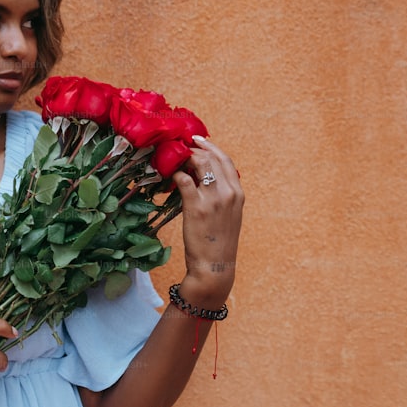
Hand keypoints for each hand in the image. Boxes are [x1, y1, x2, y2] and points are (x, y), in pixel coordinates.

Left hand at [172, 136, 243, 306]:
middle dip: (195, 148)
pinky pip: (183, 181)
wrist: (214, 265)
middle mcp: (229, 192)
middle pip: (212, 158)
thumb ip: (221, 196)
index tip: (199, 141)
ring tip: (173, 158)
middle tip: (181, 146)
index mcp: (238, 193)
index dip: (211, 147)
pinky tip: (169, 176)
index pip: (226, 160)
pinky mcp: (196, 207)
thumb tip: (202, 178)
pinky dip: (175, 174)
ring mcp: (213, 199)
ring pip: (199, 164)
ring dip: (184, 157)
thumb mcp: (228, 215)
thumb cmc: (218, 241)